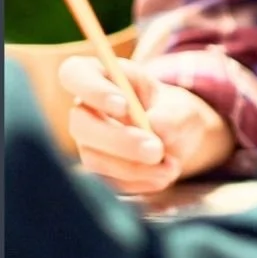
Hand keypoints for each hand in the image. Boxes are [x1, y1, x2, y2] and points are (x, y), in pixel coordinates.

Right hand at [59, 55, 232, 193]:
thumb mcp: (181, 107)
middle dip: (120, 140)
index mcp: (100, 76)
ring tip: (172, 166)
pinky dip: (138, 182)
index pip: (75, 74)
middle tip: (157, 150)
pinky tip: (163, 176)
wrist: (178, 139)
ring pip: (95, 159)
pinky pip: (107, 182)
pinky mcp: (96, 171)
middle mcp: (85, 110)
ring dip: (135, 167)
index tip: (123, 106)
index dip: (93, 91)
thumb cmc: (173, 112)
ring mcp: (86, 143)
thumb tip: (153, 128)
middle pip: (81, 125)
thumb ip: (171, 115)